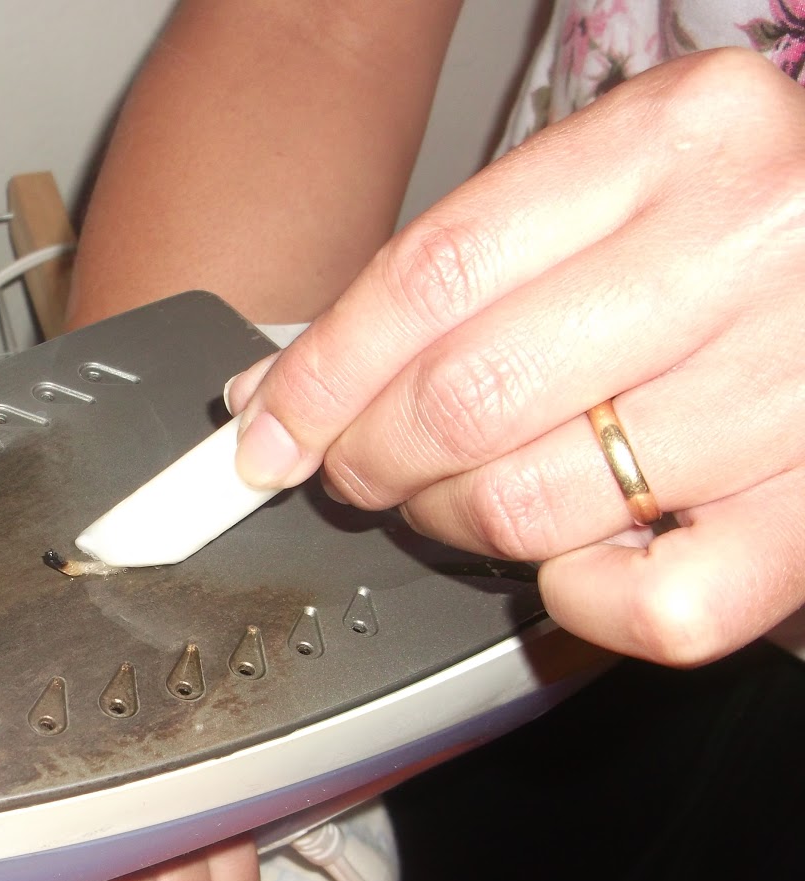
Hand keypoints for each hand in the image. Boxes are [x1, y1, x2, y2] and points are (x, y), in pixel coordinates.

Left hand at [229, 48, 804, 666]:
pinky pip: (650, 608)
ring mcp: (797, 389)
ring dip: (454, 523)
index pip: (430, 275)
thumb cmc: (740, 232)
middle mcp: (750, 249)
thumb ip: (453, 274)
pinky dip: (578, 596)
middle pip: (465, 396)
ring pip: (530, 506)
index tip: (262, 432)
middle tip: (354, 469)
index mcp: (677, 139)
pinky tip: (580, 548)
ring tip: (463, 496)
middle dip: (369, 458)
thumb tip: (277, 393)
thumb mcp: (610, 190)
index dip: (319, 375)